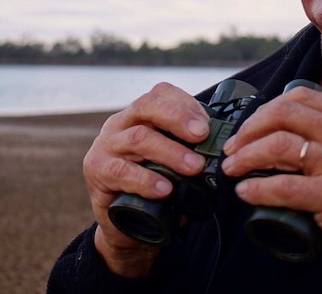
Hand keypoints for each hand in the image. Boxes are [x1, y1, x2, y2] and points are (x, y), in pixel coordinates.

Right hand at [83, 82, 210, 276]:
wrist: (126, 228)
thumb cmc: (156, 188)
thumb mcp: (174, 164)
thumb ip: (191, 150)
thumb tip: (226, 148)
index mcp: (139, 115)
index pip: (160, 94)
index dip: (185, 104)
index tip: (207, 123)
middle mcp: (119, 124)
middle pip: (147, 107)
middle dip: (178, 118)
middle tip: (202, 135)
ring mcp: (105, 146)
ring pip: (139, 138)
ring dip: (171, 152)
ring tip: (194, 167)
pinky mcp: (96, 172)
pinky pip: (121, 171)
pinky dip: (146, 180)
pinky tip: (165, 189)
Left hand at [221, 86, 321, 293]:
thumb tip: (277, 128)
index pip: (300, 97)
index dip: (264, 111)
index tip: (247, 129)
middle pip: (285, 114)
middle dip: (249, 130)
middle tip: (233, 149)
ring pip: (279, 145)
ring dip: (246, 157)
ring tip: (233, 169)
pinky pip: (285, 185)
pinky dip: (258, 188)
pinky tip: (246, 192)